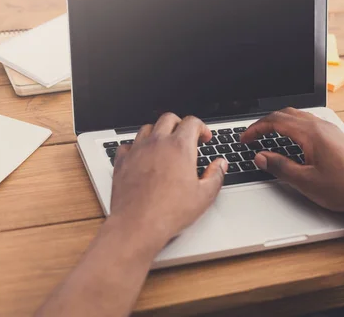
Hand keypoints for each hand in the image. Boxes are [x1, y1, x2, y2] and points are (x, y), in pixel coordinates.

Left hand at [109, 113, 227, 249]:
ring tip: (165, 145)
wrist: (137, 224)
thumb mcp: (204, 196)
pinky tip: (142, 156)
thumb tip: (220, 164)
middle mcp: (157, 143)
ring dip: (158, 132)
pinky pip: (128, 144)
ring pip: (148, 128)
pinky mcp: (122, 161)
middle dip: (180, 124)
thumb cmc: (169, 212)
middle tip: (186, 137)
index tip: (204, 137)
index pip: (192, 122)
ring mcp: (137, 150)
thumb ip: (216, 175)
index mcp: (180, 147)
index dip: (201, 127)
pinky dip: (136, 146)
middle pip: (169, 118)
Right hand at [241, 108, 343, 214]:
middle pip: (285, 114)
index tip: (245, 139)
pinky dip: (293, 127)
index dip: (256, 129)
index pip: (276, 121)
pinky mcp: (336, 136)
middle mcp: (321, 126)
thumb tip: (261, 157)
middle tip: (252, 136)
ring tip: (267, 136)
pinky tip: (291, 141)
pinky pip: (309, 123)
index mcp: (311, 133)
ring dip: (279, 123)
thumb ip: (280, 166)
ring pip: (298, 117)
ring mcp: (330, 130)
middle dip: (265, 123)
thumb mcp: (305, 181)